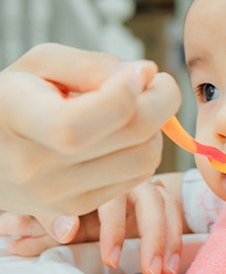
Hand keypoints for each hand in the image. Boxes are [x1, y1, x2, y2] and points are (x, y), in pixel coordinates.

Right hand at [0, 43, 180, 242]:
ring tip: (136, 109)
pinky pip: (138, 177)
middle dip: (161, 100)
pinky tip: (124, 134)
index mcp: (18, 121)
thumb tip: (147, 74)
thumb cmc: (16, 100)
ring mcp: (60, 196)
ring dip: (155, 128)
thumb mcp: (40, 66)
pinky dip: (143, 149)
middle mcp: (36, 169)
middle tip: (155, 83)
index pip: (79, 125)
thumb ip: (92, 65)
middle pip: (132, 137)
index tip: (143, 71)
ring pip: (145, 160)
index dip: (124, 95)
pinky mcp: (79, 208)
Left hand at [0, 174, 184, 273]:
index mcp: (104, 179)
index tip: (111, 258)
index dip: (114, 228)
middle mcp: (130, 180)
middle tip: (151, 269)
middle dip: (153, 236)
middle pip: (151, 200)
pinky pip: (173, 212)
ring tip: (167, 270)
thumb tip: (38, 233)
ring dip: (170, 238)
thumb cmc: (75, 197)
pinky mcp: (160, 199)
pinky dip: (176, 236)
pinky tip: (174, 261)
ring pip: (167, 205)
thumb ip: (43, 222)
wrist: (93, 182)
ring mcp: (147, 187)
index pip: (113, 199)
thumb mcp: (56, 210)